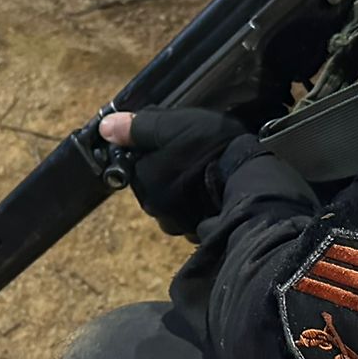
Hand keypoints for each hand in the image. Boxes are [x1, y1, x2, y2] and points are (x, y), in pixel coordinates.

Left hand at [99, 108, 247, 236]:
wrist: (251, 182)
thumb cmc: (211, 149)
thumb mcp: (173, 125)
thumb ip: (138, 127)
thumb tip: (106, 127)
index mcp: (143, 178)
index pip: (136, 162)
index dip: (153, 148)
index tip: (174, 140)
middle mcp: (153, 206)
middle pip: (153, 183)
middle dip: (167, 170)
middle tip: (193, 154)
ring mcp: (175, 223)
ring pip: (171, 200)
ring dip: (182, 188)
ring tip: (207, 171)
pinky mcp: (197, 233)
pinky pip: (191, 214)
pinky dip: (197, 203)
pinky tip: (213, 190)